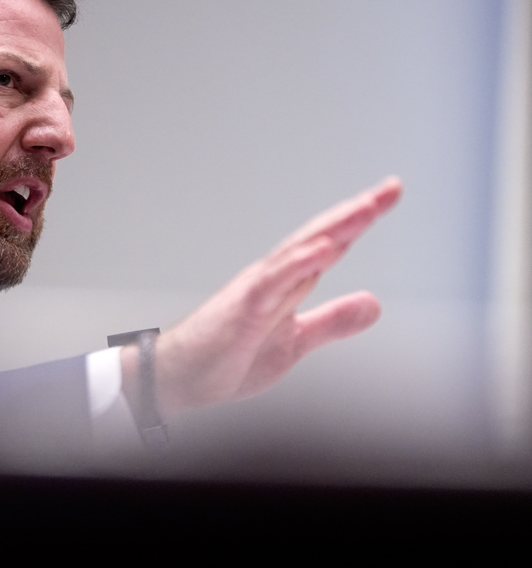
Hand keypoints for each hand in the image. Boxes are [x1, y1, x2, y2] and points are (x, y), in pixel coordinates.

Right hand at [123, 177, 402, 419]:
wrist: (177, 379)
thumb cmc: (224, 357)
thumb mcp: (295, 342)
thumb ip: (332, 321)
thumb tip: (372, 304)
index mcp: (286, 284)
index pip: (329, 244)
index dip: (358, 220)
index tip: (388, 194)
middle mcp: (272, 278)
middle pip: (318, 237)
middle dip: (354, 213)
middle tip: (389, 189)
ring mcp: (255, 291)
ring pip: (298, 252)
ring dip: (332, 229)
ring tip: (365, 208)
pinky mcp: (241, 310)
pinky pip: (272, 283)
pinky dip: (298, 264)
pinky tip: (323, 251)